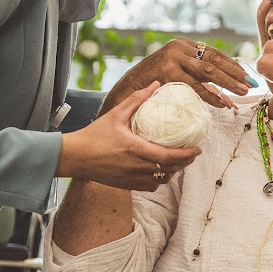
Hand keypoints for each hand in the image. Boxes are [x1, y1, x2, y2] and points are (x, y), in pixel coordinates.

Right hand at [59, 82, 201, 188]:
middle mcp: (135, 167)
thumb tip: (156, 84)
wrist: (74, 157)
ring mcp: (131, 179)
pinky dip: (160, 180)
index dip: (186, 155)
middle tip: (193, 153)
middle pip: (169, 170)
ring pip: (161, 180)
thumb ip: (136, 99)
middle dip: (185, 163)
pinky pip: (150, 187)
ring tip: (179, 161)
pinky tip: (162, 170)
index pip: (167, 156)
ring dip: (173, 171)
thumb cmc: (94, 135)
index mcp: (134, 149)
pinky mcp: (126, 185)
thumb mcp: (115, 114)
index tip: (198, 149)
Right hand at [104, 38, 251, 111]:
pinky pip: (195, 86)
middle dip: (235, 74)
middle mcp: (179, 47)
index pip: (214, 53)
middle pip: (215, 60)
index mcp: (183, 44)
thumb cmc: (154, 83)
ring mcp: (173, 57)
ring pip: (208, 71)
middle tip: (250, 85)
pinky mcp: (168, 71)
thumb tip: (224, 87)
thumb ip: (197, 74)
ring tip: (242, 92)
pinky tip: (222, 103)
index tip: (247, 77)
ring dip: (228, 83)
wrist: (127, 88)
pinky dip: (211, 95)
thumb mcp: (177, 72)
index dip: (233, 66)